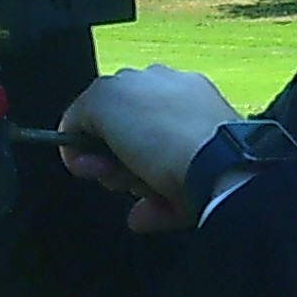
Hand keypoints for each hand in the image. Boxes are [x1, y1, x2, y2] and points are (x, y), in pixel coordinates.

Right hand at [58, 65, 239, 233]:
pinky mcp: (210, 177)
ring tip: (138, 193)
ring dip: (132, 186)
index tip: (82, 155)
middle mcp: (180, 107)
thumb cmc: (164, 132)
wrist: (221, 171)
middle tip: (110, 174)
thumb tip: (76, 132)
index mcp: (157, 81)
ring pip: (147, 169)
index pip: (111, 104)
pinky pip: (171, 196)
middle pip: (127, 140)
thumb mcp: (104, 101)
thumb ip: (82, 109)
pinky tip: (146, 215)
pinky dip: (155, 208)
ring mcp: (198, 142)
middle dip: (110, 163)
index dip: (88, 132)